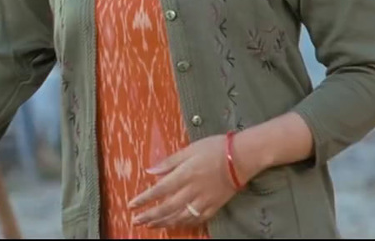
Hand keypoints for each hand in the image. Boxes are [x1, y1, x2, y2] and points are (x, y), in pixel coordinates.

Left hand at [128, 134, 247, 229]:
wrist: (243, 157)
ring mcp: (205, 200)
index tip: (131, 205)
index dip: (144, 200)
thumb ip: (169, 162)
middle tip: (136, 221)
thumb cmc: (216, 148)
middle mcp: (193, 190)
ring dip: (164, 222)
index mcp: (185, 175)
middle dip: (150, 216)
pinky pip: (198, 219)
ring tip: (152, 225)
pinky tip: (176, 224)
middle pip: (167, 208)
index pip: (159, 191)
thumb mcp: (189, 149)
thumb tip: (150, 170)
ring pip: (181, 217)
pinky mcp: (215, 205)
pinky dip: (185, 223)